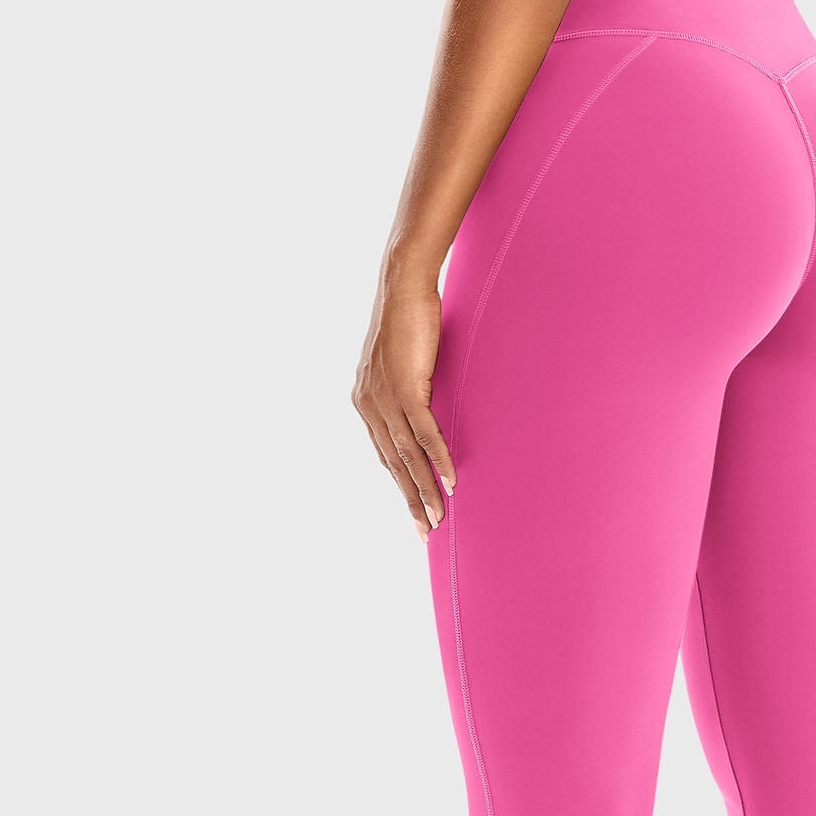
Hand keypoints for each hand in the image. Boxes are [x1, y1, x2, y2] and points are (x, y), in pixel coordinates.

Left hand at [352, 264, 456, 542]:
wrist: (403, 284)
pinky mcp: (404, 387)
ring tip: (439, 517)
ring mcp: (384, 397)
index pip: (385, 454)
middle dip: (410, 499)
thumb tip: (433, 412)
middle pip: (392, 463)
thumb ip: (415, 391)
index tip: (417, 512)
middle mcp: (368, 404)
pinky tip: (449, 480)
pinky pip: (422, 432)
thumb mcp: (409, 363)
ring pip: (406, 454)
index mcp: (366, 401)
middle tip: (426, 531)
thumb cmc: (410, 318)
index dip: (401, 485)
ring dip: (424, 488)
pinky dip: (436, 458)